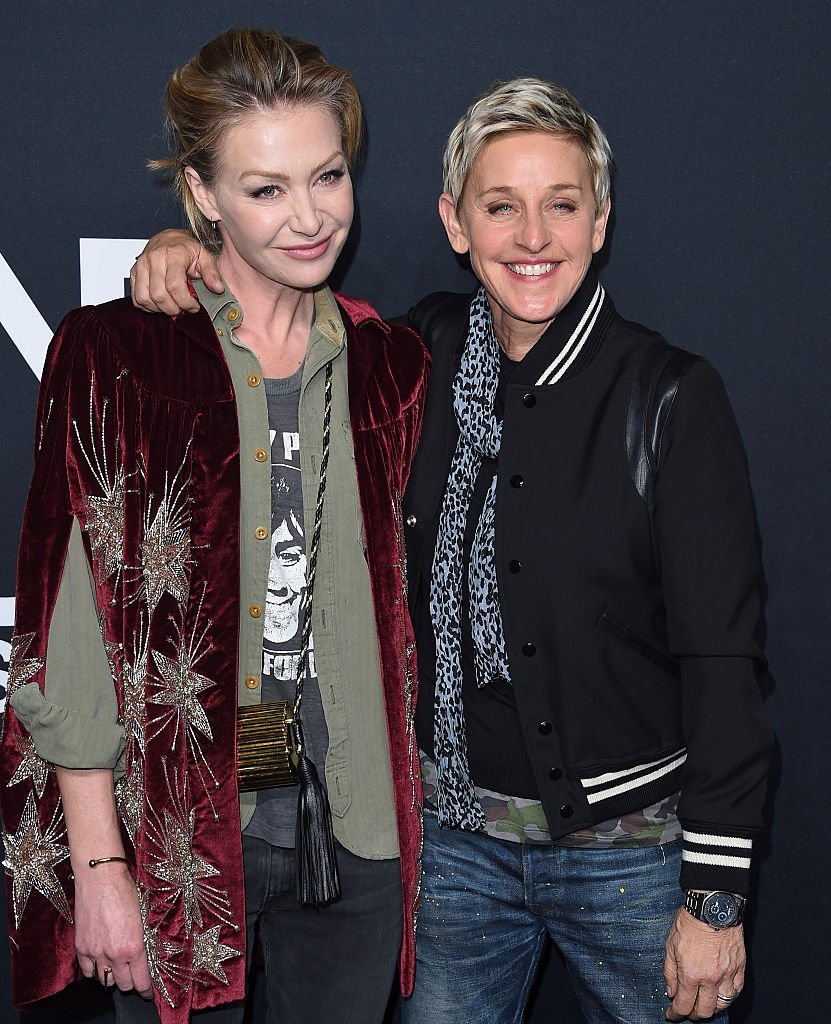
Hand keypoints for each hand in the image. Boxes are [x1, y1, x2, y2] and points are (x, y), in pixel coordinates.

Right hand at [74, 860, 152, 997]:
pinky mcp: (81, 947)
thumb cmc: (125, 891)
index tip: (148, 992)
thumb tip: (145, 955)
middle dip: (131, 984)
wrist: (100, 878)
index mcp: (133, 947)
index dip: (146, 990)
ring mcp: (95, 952)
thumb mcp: (143, 916)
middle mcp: (113, 954)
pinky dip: (94, 971)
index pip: (141, 981)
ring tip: (118, 971)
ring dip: (112, 978)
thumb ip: (142, 940)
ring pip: (104, 981)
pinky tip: (101, 964)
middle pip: (123, 985)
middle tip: (134, 979)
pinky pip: (87, 971)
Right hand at [130, 229, 222, 314]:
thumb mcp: (205, 256)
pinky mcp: (134, 272)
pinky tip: (160, 303)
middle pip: (159, 295)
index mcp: (172, 254)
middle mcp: (153, 258)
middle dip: (173, 308)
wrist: (170, 237)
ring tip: (172, 305)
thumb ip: (212, 272)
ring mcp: (141, 265)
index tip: (194, 306)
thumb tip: (217, 288)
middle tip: (183, 308)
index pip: (174, 286)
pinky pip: (136, 297)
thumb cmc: (186, 248)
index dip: (185, 302)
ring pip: (144, 298)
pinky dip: (148, 306)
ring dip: (160, 309)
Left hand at [664, 906, 744, 1020]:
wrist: (712, 907)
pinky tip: (720, 993)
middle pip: (704, 1011)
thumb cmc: (690, 923)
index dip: (675, 1014)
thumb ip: (669, 972)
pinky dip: (727, 997)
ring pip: (722, 1005)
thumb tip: (670, 992)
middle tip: (687, 1010)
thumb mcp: (670, 945)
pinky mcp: (739, 968)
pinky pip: (736, 991)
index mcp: (691, 974)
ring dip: (712, 1008)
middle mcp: (710, 979)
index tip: (672, 1015)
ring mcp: (727, 974)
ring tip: (704, 1003)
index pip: (684, 1005)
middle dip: (693, 1014)